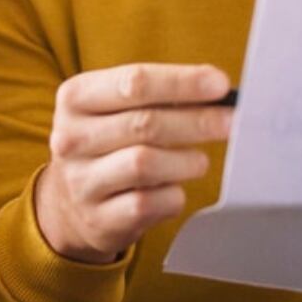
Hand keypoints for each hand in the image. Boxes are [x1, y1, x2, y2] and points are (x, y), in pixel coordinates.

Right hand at [33, 62, 234, 264]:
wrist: (70, 205)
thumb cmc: (108, 143)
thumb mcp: (116, 108)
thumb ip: (159, 94)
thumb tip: (216, 88)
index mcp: (75, 98)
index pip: (134, 82)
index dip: (182, 82)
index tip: (220, 85)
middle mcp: (70, 138)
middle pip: (144, 123)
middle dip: (196, 121)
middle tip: (231, 122)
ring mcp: (81, 181)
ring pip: (145, 164)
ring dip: (185, 161)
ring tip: (199, 161)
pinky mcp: (99, 218)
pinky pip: (148, 203)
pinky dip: (172, 195)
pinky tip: (173, 188)